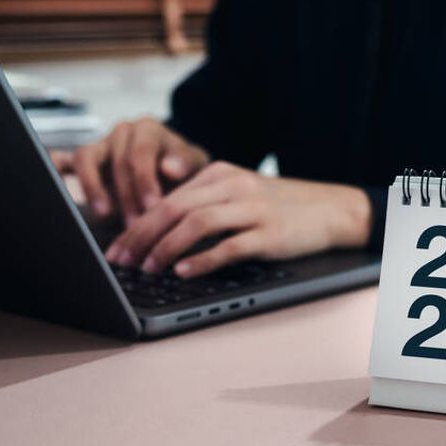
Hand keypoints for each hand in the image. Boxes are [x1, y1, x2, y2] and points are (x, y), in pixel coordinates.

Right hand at [51, 117, 208, 223]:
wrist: (176, 174)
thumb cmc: (185, 170)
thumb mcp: (195, 166)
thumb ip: (186, 164)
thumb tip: (170, 167)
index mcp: (148, 129)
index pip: (140, 152)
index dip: (144, 180)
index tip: (152, 206)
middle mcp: (122, 133)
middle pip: (116, 162)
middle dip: (127, 197)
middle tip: (137, 224)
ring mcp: (102, 145)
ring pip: (87, 159)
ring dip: (95, 190)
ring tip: (105, 214)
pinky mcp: (86, 161)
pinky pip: (65, 160)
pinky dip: (56, 167)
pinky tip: (55, 176)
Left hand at [104, 161, 372, 277]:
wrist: (330, 208)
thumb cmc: (279, 207)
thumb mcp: (238, 193)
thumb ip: (202, 203)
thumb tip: (155, 232)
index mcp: (219, 174)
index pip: (166, 198)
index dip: (136, 225)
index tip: (116, 249)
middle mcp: (233, 185)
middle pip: (175, 208)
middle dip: (141, 236)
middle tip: (121, 261)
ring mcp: (253, 208)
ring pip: (198, 223)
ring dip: (166, 247)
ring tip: (148, 269)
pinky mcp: (270, 233)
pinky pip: (229, 246)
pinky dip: (203, 260)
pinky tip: (184, 272)